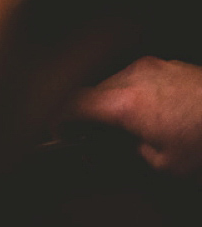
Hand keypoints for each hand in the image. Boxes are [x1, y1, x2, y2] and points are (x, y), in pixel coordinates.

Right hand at [68, 56, 201, 180]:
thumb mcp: (164, 163)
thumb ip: (129, 149)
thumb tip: (119, 145)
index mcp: (122, 103)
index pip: (70, 104)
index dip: (58, 119)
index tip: (59, 132)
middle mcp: (130, 76)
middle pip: (89, 91)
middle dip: (87, 112)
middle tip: (90, 134)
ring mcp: (149, 65)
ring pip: (113, 81)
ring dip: (111, 101)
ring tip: (127, 124)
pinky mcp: (167, 63)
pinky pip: (136, 76)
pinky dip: (133, 93)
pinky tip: (151, 112)